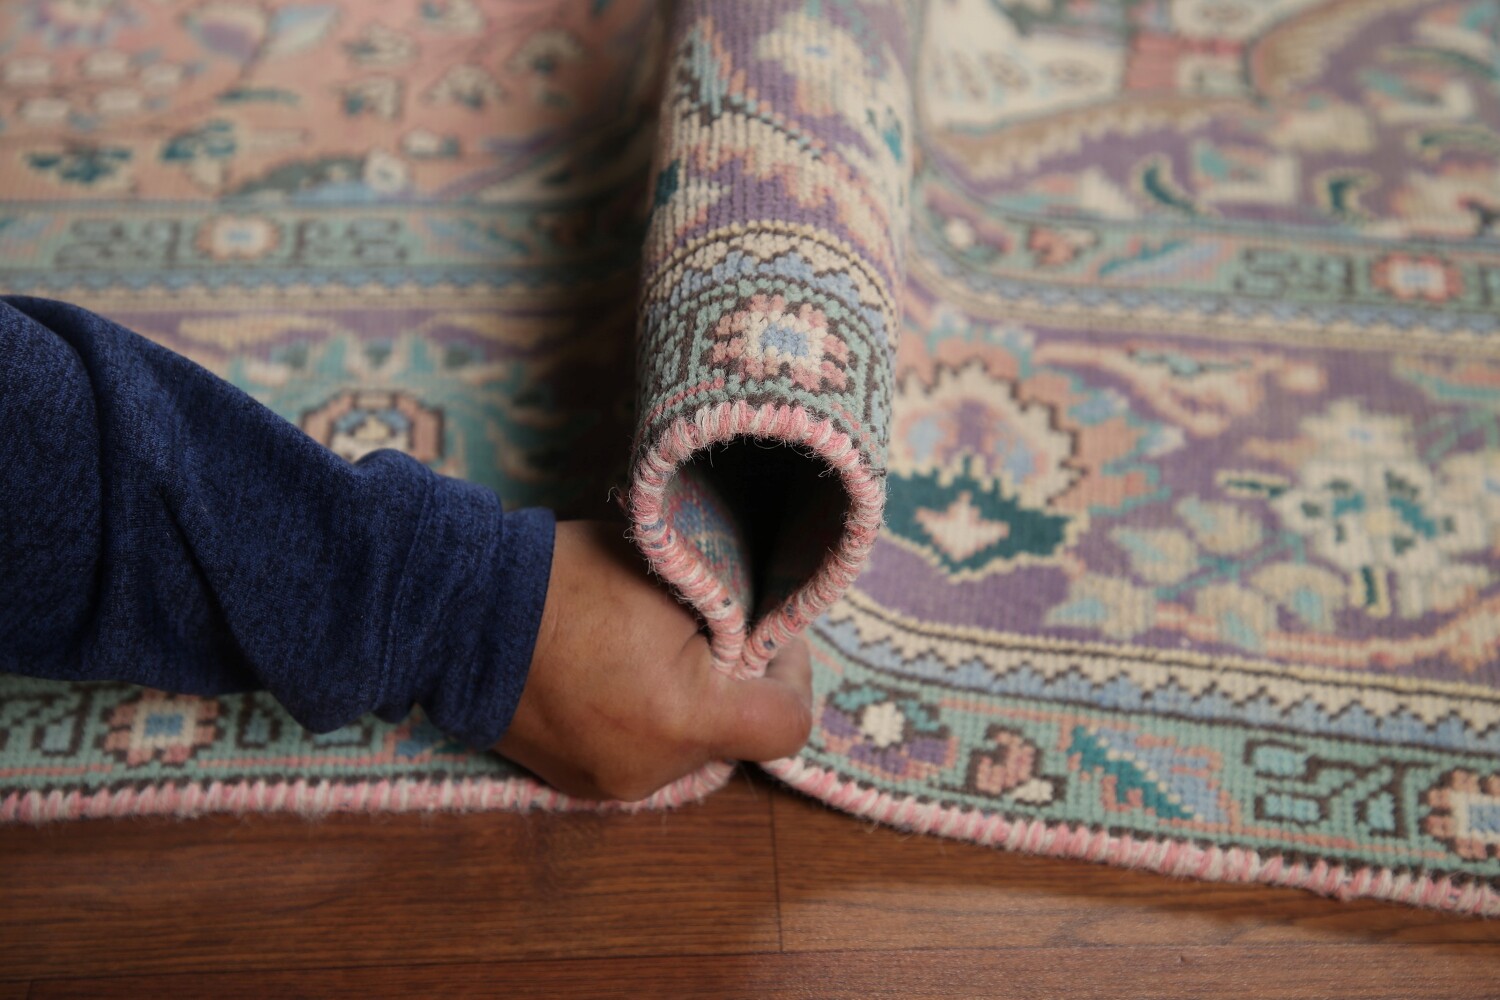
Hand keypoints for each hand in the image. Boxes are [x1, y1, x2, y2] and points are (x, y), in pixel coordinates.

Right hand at [495, 520, 813, 801]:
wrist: (452, 610)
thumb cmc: (562, 580)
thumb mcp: (668, 574)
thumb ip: (729, 611)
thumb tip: (760, 631)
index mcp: (683, 717)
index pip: (786, 724)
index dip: (793, 673)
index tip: (771, 633)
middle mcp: (651, 769)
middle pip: (733, 734)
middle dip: (732, 682)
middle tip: (711, 627)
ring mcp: (608, 783)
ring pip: (687, 745)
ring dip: (686, 703)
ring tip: (652, 647)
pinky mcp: (576, 782)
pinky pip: (640, 753)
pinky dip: (643, 718)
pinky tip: (614, 672)